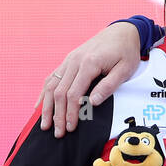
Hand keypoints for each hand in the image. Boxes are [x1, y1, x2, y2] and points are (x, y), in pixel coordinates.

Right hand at [38, 22, 142, 136]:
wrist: (122, 32)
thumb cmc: (126, 52)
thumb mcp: (125, 69)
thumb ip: (108, 85)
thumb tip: (92, 102)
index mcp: (89, 64)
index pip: (73, 94)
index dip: (70, 113)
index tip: (71, 128)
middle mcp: (74, 61)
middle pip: (59, 92)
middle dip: (57, 115)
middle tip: (58, 133)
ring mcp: (69, 60)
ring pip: (51, 85)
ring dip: (46, 106)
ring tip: (44, 125)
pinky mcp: (68, 61)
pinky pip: (52, 77)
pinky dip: (44, 93)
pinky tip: (39, 106)